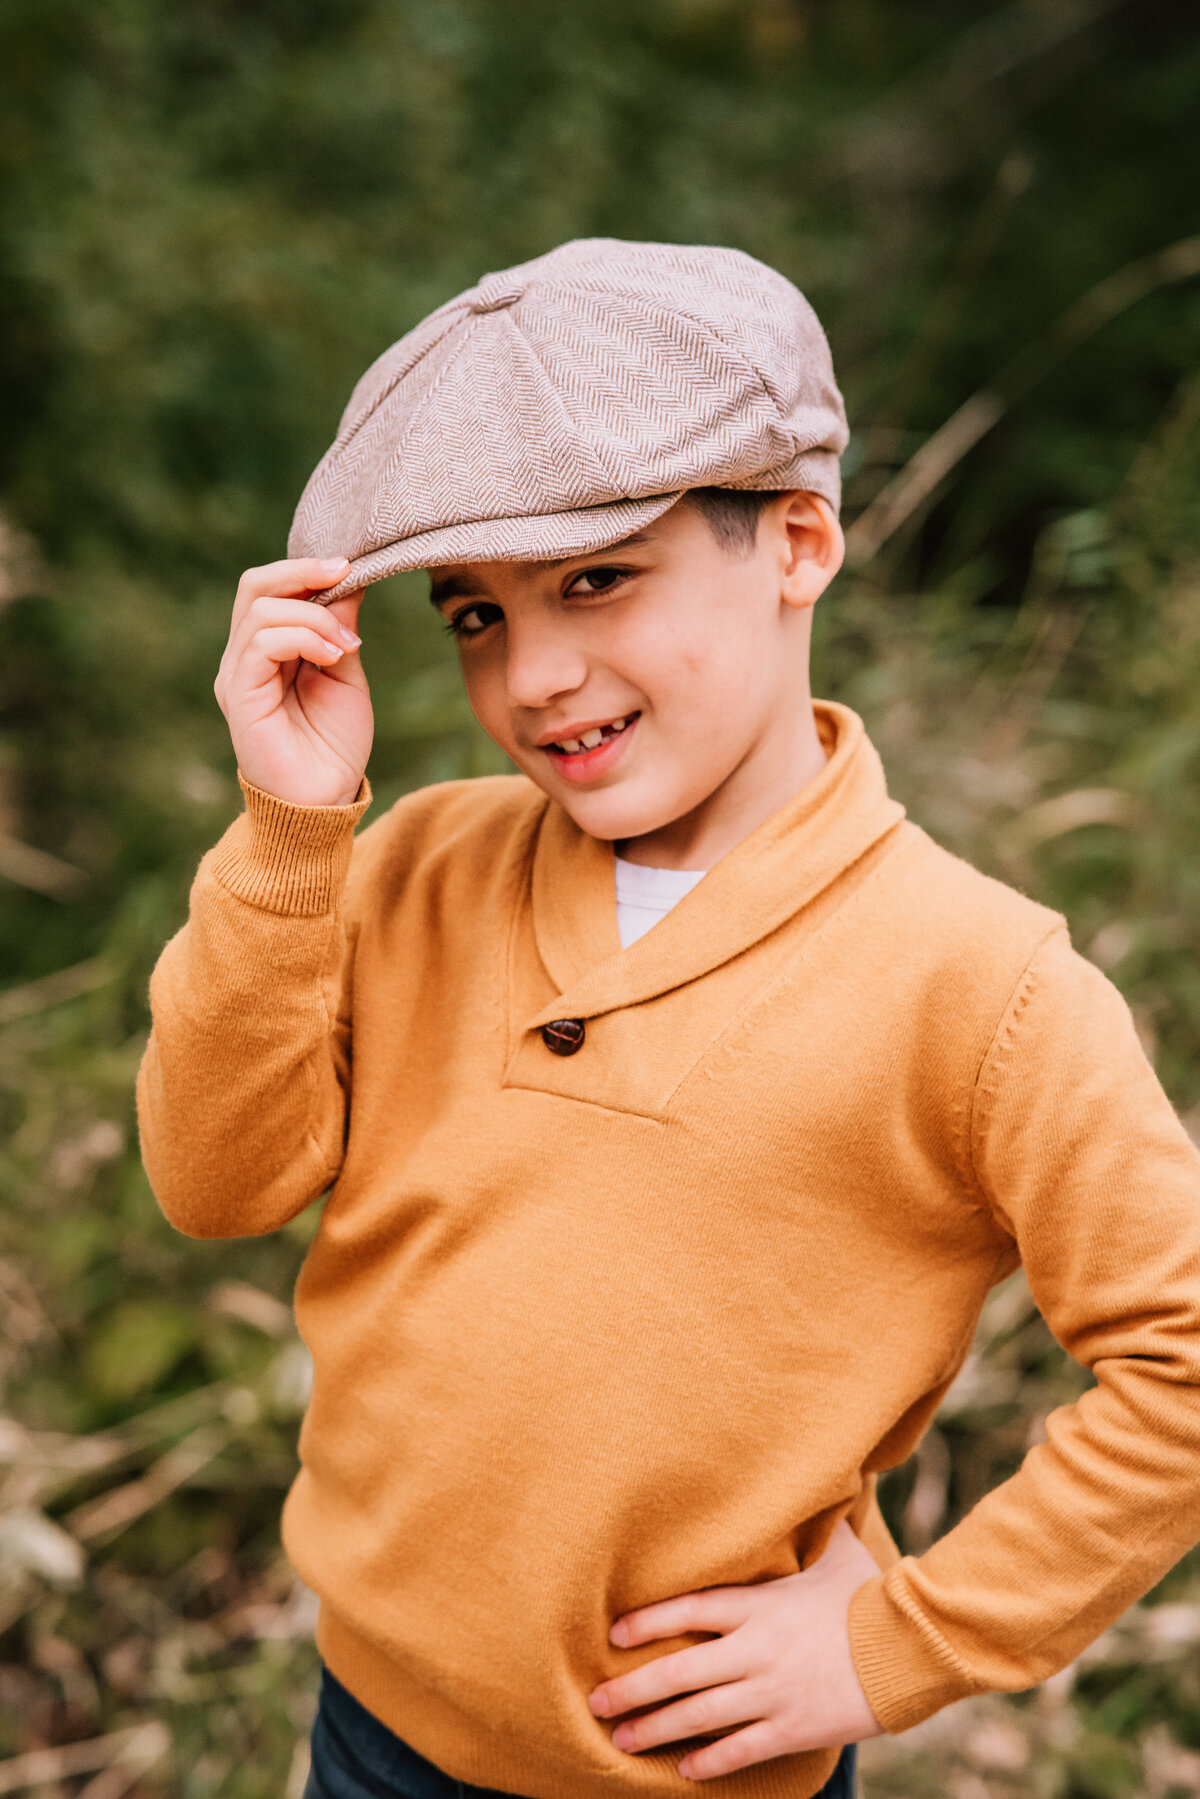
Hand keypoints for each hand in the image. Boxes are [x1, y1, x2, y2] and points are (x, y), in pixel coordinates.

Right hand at [214, 558, 372, 806]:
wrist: (324, 802)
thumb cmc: (334, 746)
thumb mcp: (345, 674)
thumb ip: (339, 630)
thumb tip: (348, 580)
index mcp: (266, 650)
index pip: (269, 588)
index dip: (306, 568)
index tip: (351, 566)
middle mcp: (244, 657)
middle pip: (255, 585)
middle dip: (303, 572)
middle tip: (347, 575)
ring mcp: (237, 675)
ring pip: (260, 609)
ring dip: (314, 616)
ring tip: (347, 646)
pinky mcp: (238, 696)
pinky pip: (261, 643)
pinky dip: (304, 637)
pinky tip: (334, 657)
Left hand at [588, 1521, 882, 1781]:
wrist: (910, 1647)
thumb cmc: (870, 1593)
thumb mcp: (835, 1552)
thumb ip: (808, 1527)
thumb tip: (809, 1481)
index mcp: (760, 1605)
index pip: (688, 1609)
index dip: (647, 1621)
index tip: (614, 1635)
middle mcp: (756, 1650)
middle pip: (681, 1671)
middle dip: (634, 1690)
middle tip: (596, 1702)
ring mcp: (773, 1693)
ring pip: (701, 1716)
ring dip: (657, 1729)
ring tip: (623, 1740)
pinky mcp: (795, 1729)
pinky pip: (742, 1749)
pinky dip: (711, 1762)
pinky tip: (685, 1770)